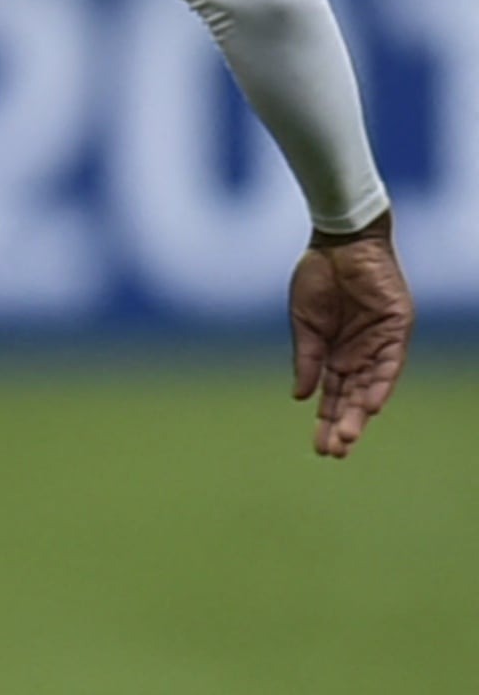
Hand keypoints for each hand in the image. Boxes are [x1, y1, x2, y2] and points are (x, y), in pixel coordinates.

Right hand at [290, 213, 408, 458]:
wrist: (338, 241)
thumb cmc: (317, 277)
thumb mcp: (304, 323)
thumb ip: (307, 359)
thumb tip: (300, 396)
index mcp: (335, 353)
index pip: (333, 396)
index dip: (326, 420)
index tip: (319, 446)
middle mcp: (360, 353)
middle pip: (353, 397)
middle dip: (343, 425)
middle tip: (333, 453)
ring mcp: (379, 342)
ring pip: (372, 386)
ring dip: (361, 412)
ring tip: (348, 437)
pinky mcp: (395, 328)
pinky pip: (391, 363)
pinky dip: (381, 384)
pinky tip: (372, 406)